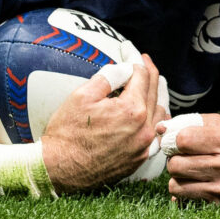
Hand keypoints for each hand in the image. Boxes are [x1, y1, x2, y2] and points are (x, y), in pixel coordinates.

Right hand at [41, 54, 166, 192]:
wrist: (58, 169)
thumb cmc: (67, 133)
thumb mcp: (82, 95)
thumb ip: (109, 76)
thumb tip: (125, 68)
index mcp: (131, 110)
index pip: (142, 75)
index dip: (135, 58)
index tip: (129, 49)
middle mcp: (143, 129)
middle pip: (155, 92)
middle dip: (148, 72)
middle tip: (142, 60)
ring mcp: (143, 146)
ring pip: (160, 113)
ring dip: (156, 94)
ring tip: (151, 83)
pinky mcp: (139, 159)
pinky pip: (156, 133)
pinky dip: (156, 118)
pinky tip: (151, 112)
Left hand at [161, 113, 219, 202]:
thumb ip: (192, 122)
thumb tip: (160, 127)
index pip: (183, 139)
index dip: (174, 140)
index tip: (178, 142)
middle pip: (176, 163)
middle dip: (173, 160)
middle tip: (182, 157)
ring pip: (175, 184)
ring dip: (177, 177)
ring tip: (188, 171)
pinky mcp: (219, 206)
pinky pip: (182, 198)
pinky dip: (182, 191)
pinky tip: (194, 184)